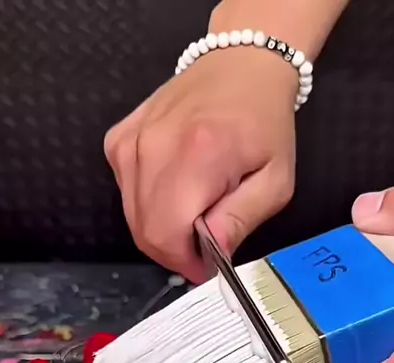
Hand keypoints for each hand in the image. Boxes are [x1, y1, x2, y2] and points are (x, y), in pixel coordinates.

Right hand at [104, 39, 296, 282]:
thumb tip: (211, 258)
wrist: (239, 65)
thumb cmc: (262, 122)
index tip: (206, 266)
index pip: (167, 236)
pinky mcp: (119, 141)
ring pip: (133, 217)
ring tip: (194, 210)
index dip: (184, 262)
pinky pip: (126, 194)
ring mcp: (130, 143)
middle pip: (145, 232)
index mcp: (197, 157)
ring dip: (162, 228)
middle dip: (174, 251)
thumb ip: (239, 222)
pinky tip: (175, 187)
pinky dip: (149, 204)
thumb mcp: (274, 182)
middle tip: (203, 246)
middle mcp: (153, 148)